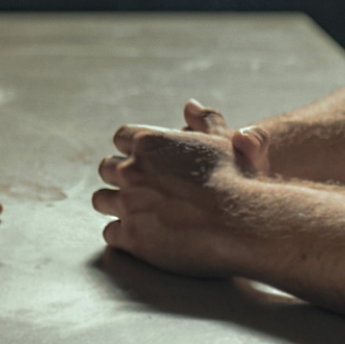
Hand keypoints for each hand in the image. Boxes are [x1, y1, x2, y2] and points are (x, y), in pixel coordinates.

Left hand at [91, 101, 267, 277]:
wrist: (242, 223)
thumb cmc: (237, 180)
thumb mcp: (223, 141)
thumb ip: (204, 120)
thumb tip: (190, 106)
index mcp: (149, 143)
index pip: (121, 137)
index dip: (130, 148)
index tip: (140, 158)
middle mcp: (132, 171)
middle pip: (107, 168)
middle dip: (119, 176)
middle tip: (135, 186)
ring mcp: (128, 204)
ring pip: (101, 200)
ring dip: (115, 205)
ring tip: (133, 212)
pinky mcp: (130, 237)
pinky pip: (110, 233)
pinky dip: (122, 235)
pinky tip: (139, 236)